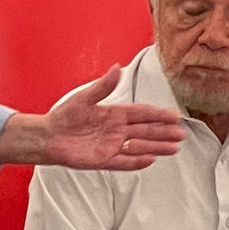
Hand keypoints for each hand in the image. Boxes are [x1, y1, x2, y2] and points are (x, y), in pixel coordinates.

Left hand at [0, 65, 184, 168]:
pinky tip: (151, 159)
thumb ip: (103, 86)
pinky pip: (124, 161)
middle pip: (145, 131)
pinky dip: (136, 161)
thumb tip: (117, 67)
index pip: (141, 114)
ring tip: (174, 148)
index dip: (158, 114)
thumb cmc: (64, 116)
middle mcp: (117, 130)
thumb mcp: (84, 97)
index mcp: (114, 113)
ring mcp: (112, 145)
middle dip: (163, 132)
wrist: (47, 135)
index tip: (174, 115)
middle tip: (181, 134)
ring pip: (139, 146)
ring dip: (156, 147)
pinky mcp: (104, 160)